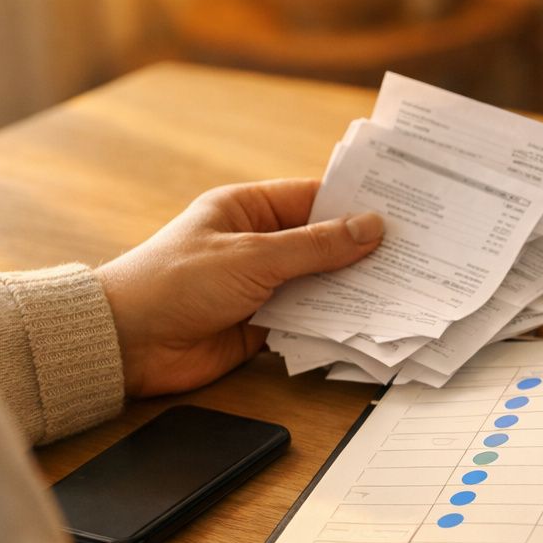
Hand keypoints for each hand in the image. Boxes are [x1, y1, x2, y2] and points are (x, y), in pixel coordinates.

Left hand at [95, 179, 383, 396]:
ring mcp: (262, 286)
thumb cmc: (174, 282)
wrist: (126, 344)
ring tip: (405, 288)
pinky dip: (336, 322)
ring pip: (321, 283)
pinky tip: (370, 323)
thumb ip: (315, 247)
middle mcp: (258, 245)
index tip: (403, 209)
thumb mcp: (252, 256)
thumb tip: (371, 227)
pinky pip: (310, 320)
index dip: (357, 204)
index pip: (315, 199)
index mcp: (249, 209)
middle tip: (416, 254)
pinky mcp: (263, 325)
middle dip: (364, 251)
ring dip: (354, 289)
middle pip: (324, 243)